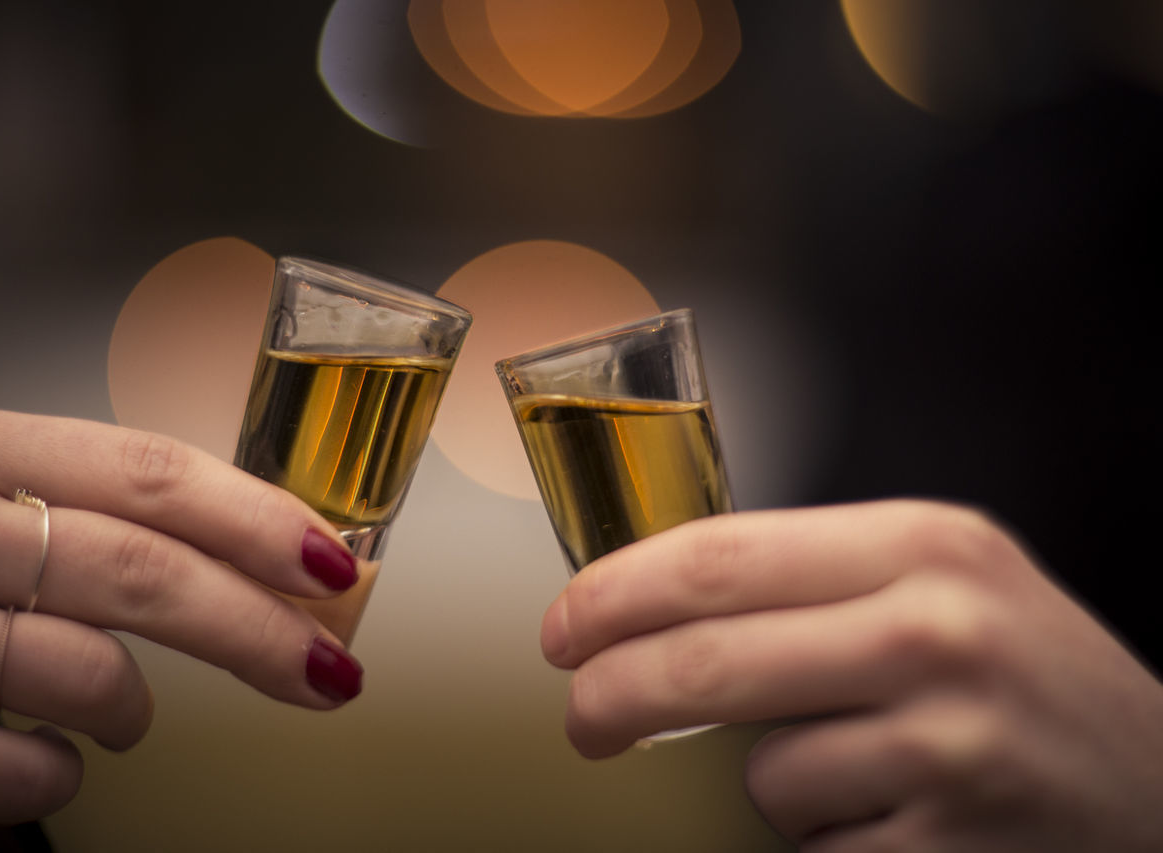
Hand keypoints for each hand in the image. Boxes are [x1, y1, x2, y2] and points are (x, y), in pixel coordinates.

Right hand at [0, 408, 363, 838]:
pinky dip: (66, 772)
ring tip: (125, 714)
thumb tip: (287, 560)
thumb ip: (119, 514)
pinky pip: (28, 770)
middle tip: (328, 670)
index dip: (258, 520)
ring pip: (92, 676)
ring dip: (138, 711)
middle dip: (256, 630)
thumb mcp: (2, 500)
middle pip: (141, 572)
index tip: (333, 566)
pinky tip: (51, 751)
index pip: (152, 471)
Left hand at [541, 500, 1162, 850]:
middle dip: (611, 697)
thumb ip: (812, 580)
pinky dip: (826, 837)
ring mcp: (949, 745)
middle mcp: (937, 632)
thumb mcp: (939, 583)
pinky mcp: (951, 845)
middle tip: (583, 721)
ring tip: (846, 769)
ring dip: (769, 783)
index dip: (614, 595)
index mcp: (921, 544)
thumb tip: (652, 604)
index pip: (716, 557)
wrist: (1162, 786)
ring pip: (762, 773)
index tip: (563, 628)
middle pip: (706, 661)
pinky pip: (816, 846)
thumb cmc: (1026, 676)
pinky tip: (891, 813)